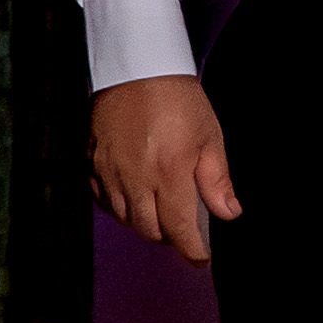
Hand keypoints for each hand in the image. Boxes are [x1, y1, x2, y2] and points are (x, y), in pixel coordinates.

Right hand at [90, 76, 242, 263]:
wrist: (138, 66)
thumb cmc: (178, 98)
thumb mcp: (210, 136)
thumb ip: (217, 180)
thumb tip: (229, 212)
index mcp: (169, 173)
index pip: (178, 229)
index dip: (192, 249)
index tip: (201, 256)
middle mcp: (136, 178)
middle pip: (149, 230)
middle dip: (169, 236)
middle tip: (184, 227)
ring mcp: (110, 171)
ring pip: (124, 218)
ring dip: (144, 221)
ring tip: (160, 209)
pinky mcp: (92, 161)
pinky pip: (102, 199)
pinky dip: (119, 206)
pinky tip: (134, 195)